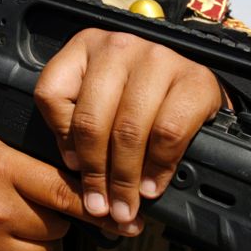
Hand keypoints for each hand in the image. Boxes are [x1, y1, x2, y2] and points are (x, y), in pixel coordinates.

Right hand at [0, 133, 127, 250]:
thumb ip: (33, 165)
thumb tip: (84, 185)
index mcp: (3, 170)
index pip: (63, 193)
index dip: (97, 207)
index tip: (126, 220)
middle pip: (59, 227)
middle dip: (55, 219)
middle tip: (32, 207)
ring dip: (39, 242)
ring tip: (14, 224)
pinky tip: (2, 244)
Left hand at [34, 29, 223, 228]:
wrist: (197, 86)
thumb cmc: (142, 96)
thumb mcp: (101, 98)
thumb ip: (80, 123)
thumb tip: (77, 168)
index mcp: (86, 46)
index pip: (53, 94)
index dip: (61, 139)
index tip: (73, 168)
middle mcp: (119, 46)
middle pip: (91, 120)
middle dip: (95, 173)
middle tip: (101, 204)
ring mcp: (158, 58)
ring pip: (128, 129)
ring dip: (125, 178)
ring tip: (125, 203)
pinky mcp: (194, 78)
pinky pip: (168, 131)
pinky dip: (158, 166)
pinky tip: (151, 185)